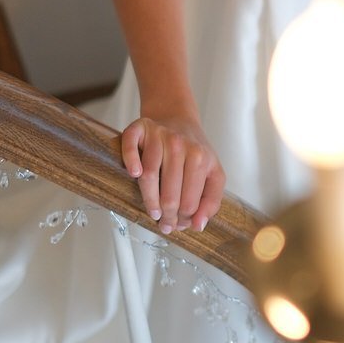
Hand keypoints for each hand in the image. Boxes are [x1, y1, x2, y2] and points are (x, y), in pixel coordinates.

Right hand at [120, 110, 225, 234]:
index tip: (178, 225)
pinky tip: (134, 174)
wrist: (176, 116)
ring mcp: (159, 135)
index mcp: (201, 158)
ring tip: (153, 213)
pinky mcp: (140, 128)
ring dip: (149, 199)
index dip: (184, 218)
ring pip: (150, 175)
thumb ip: (211, 200)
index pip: (190, 200)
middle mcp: (180, 145)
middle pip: (170, 192)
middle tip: (164, 225)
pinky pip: (130, 145)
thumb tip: (198, 226)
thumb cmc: (193, 151)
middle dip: (167, 215)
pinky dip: (130, 161)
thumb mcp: (213, 173)